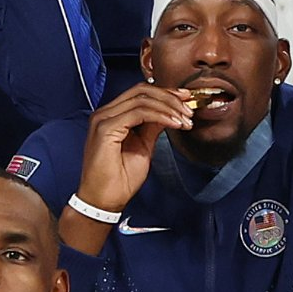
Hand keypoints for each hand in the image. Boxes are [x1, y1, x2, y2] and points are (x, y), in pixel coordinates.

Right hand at [75, 83, 194, 218]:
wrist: (105, 201)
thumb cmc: (119, 179)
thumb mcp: (143, 147)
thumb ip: (152, 127)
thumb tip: (169, 113)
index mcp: (111, 116)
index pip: (139, 93)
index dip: (165, 93)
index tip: (186, 100)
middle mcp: (104, 114)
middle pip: (141, 90)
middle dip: (170, 97)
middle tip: (189, 108)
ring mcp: (103, 119)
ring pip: (142, 99)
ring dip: (169, 107)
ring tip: (185, 120)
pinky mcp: (106, 128)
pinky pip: (139, 113)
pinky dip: (161, 116)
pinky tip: (174, 124)